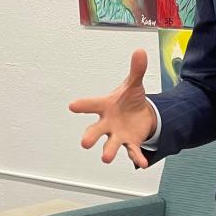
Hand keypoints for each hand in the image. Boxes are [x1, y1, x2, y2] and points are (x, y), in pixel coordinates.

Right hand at [69, 48, 157, 167]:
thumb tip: (140, 51)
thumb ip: (136, 69)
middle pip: (95, 130)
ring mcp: (117, 134)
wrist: (141, 114)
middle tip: (85, 143)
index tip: (72, 106)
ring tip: (105, 158)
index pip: (91, 105)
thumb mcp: (134, 83)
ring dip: (108, 151)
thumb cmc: (129, 99)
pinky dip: (137, 157)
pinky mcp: (130, 142)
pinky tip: (142, 164)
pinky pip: (132, 151)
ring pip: (110, 144)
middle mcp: (107, 123)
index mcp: (105, 106)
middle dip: (90, 136)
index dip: (82, 105)